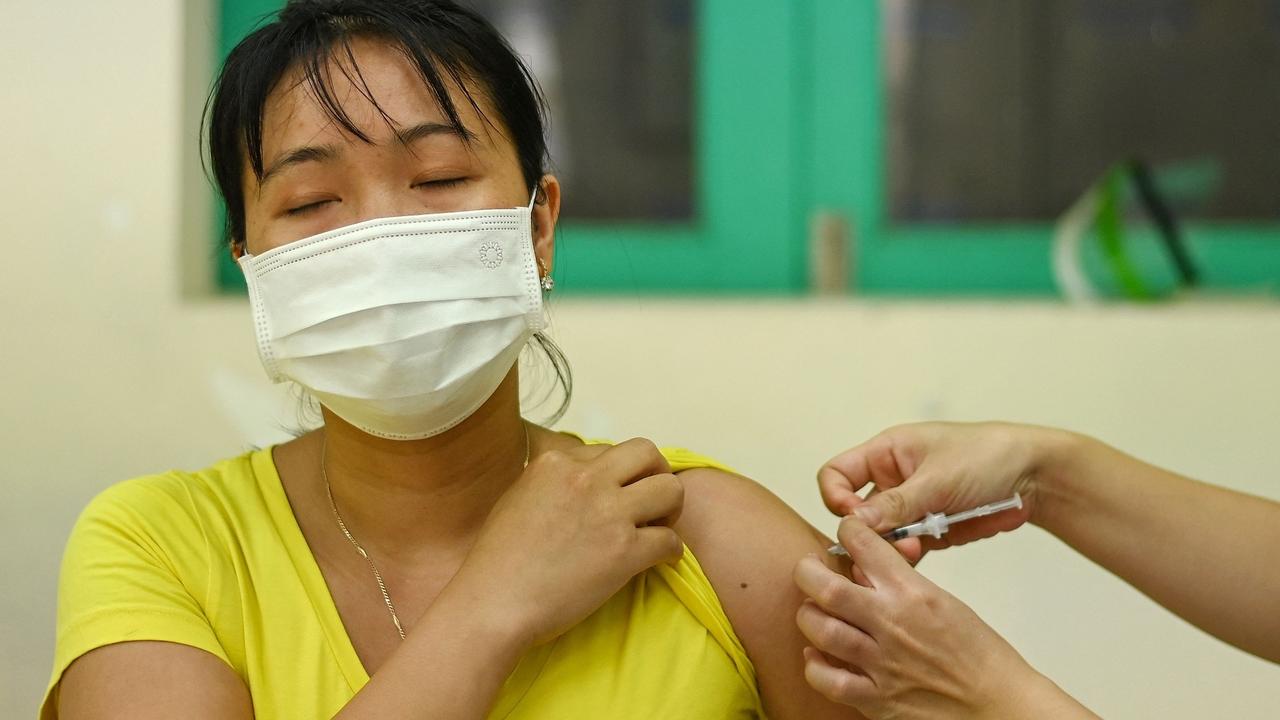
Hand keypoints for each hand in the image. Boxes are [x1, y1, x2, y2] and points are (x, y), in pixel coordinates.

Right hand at [453, 438, 684, 647]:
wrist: (495, 602)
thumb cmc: (497, 560)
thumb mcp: (517, 498)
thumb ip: (551, 484)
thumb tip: (576, 485)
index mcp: (556, 464)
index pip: (607, 450)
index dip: (617, 473)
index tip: (615, 494)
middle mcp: (586, 479)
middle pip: (647, 452)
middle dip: (657, 472)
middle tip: (653, 499)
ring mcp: (609, 513)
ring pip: (671, 488)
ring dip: (672, 508)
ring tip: (661, 526)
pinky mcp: (625, 550)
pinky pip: (671, 540)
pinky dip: (672, 551)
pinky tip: (662, 560)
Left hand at [794, 517, 1049, 718]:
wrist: (1000, 706)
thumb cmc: (979, 656)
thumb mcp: (944, 603)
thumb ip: (899, 583)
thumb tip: (861, 568)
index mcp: (914, 594)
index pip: (864, 545)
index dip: (847, 531)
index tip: (844, 534)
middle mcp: (892, 625)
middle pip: (825, 587)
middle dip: (807, 571)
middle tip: (809, 570)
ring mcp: (881, 664)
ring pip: (818, 629)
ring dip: (809, 616)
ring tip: (814, 612)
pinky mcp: (876, 701)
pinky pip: (827, 680)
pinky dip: (814, 666)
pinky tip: (817, 656)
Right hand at [818, 422, 1059, 553]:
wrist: (1035, 477)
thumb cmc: (986, 457)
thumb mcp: (937, 478)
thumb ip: (896, 503)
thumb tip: (853, 523)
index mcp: (885, 453)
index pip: (837, 474)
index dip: (836, 497)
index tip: (854, 517)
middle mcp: (890, 480)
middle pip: (854, 511)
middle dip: (867, 530)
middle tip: (890, 542)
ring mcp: (909, 508)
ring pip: (878, 536)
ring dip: (887, 547)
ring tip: (912, 550)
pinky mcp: (927, 531)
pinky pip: (902, 550)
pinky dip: (905, 558)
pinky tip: (917, 558)